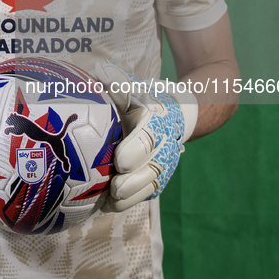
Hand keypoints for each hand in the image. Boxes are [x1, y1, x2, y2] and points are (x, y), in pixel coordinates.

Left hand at [95, 61, 197, 210]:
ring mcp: (162, 165)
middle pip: (152, 168)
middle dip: (133, 180)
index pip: (149, 139)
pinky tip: (107, 207)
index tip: (120, 160)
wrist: (179, 114)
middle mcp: (163, 148)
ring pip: (150, 185)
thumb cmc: (147, 99)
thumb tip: (99, 71)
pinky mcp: (157, 178)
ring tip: (111, 200)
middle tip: (115, 187)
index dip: (135, 150)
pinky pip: (145, 194)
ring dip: (131, 195)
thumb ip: (119, 83)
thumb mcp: (136, 88)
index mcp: (157, 123)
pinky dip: (128, 202)